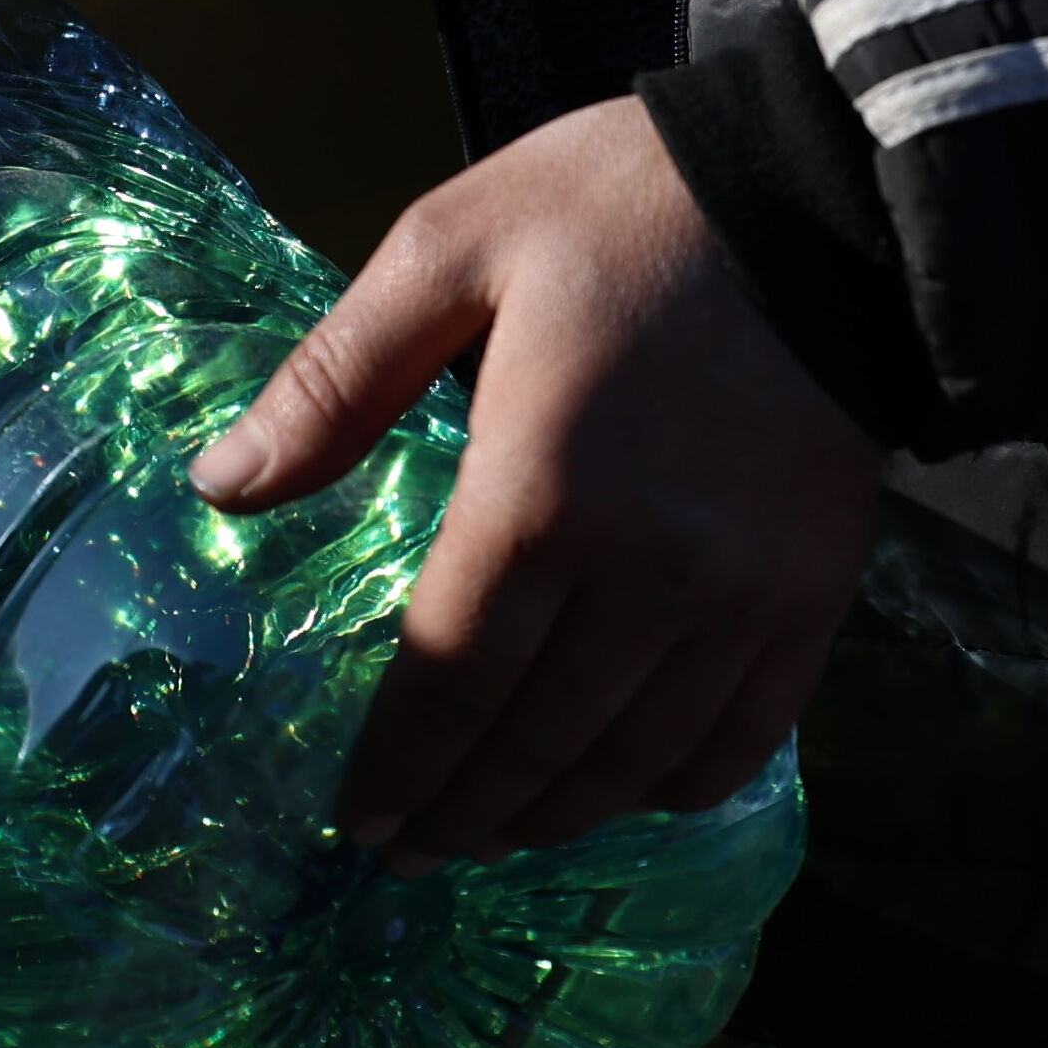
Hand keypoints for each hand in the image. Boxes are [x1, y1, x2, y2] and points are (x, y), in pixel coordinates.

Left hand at [190, 97, 885, 861]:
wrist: (828, 195)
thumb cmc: (623, 211)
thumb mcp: (451, 248)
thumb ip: (334, 379)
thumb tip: (219, 487)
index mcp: (537, 492)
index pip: (449, 678)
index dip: (398, 767)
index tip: (358, 821)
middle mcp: (643, 573)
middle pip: (535, 743)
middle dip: (461, 815)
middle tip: (410, 852)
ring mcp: (738, 599)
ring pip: (631, 760)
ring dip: (554, 817)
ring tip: (495, 837)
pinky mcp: (812, 598)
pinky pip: (740, 738)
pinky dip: (673, 788)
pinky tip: (625, 794)